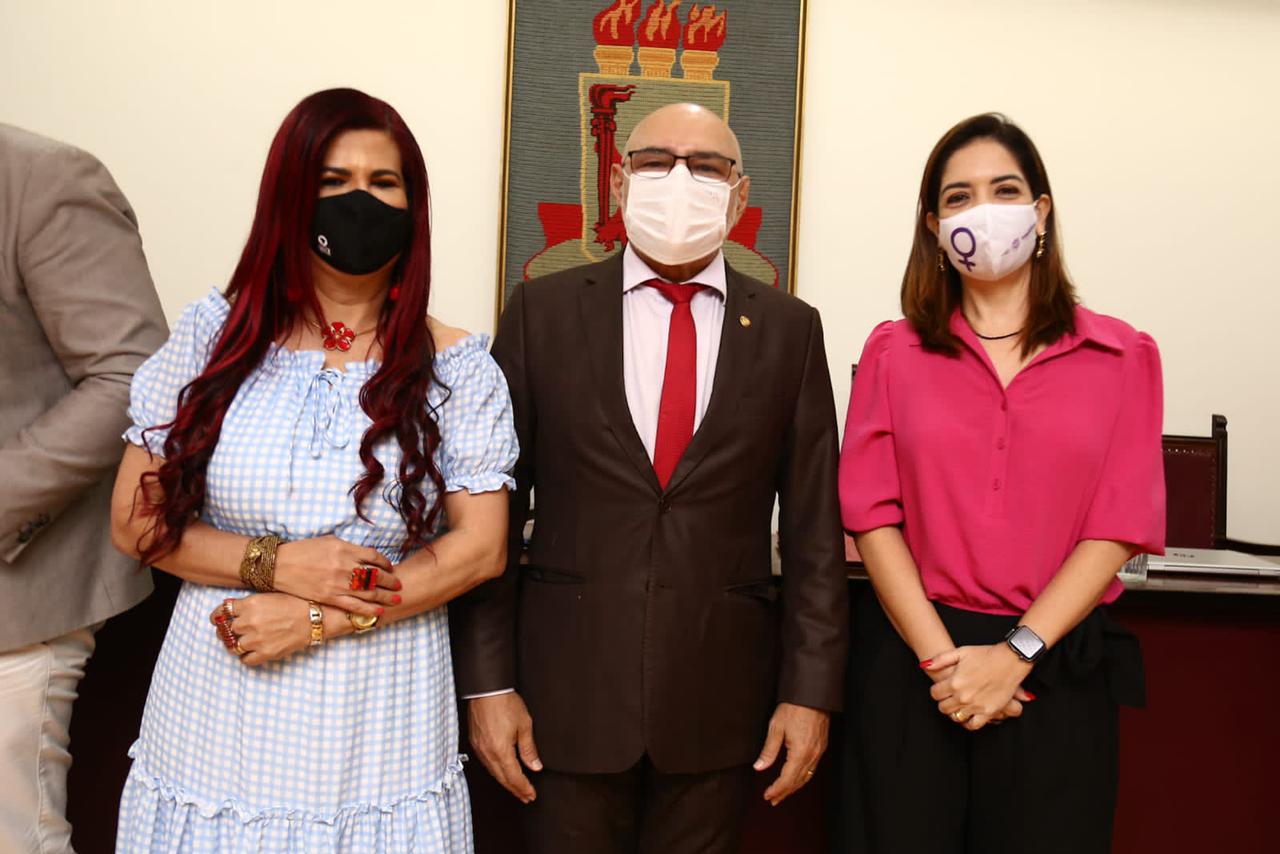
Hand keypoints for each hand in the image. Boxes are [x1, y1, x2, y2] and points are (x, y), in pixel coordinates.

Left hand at [210, 593, 310, 666]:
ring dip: (235, 644)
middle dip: (227, 631)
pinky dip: (246, 657)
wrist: (315, 617)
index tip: (216, 620)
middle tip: (232, 632)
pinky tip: (252, 651)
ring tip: (243, 642)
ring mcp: (256, 639)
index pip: (221, 612)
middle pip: (226, 630)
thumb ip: (249, 602)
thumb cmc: (295, 603)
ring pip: (233, 647)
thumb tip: (231, 608)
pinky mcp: (265, 653)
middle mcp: (249, 622)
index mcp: (250, 604)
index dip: (217, 616)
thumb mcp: (269, 595)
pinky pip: (245, 660)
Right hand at [273, 535, 399, 616]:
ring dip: (385, 596)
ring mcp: (338, 583)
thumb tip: (366, 554)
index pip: (374, 557)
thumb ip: (349, 548)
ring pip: (369, 592)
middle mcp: (344, 566)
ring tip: (396, 599)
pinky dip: (368, 609)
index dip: (385, 563)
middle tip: (399, 585)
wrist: (280, 565)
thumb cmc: (304, 550)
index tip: (390, 568)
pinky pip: (353, 605)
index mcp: (345, 549)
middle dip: (390, 581)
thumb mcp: (329, 541)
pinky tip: (378, 611)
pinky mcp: (329, 597)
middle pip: (375, 575)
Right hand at [468, 692, 541, 803]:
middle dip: (515, 789)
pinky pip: (486, 763)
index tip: (531, 795)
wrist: (486, 689)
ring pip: (493, 773)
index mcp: (501, 751)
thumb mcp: (524, 725)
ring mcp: (479, 749)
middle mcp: (487, 753)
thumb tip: (535, 766)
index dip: (524, 788)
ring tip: (516, 787)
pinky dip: (496, 771)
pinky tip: (502, 772)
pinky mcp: (475, 742)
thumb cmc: (505, 703)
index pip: (514, 777)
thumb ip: (529, 749)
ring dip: (505, 782)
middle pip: (502, 779)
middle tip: (525, 797)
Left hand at [753, 703, 828, 805]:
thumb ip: (768, 751)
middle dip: (785, 792)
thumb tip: (759, 767)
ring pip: (807, 777)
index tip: (767, 796)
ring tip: (783, 794)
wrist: (812, 695)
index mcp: (800, 753)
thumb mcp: (776, 728)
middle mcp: (812, 755)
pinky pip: (812, 769)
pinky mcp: (821, 747)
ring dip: (794, 787)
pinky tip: (796, 778)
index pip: (787, 779)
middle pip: (797, 781)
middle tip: (773, 800)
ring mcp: (818, 752)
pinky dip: (803, 777)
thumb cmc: (794, 708)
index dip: (776, 789)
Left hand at [925, 645, 1035, 730]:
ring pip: (955, 717)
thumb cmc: (985, 654)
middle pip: (943, 707)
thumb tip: (925, 665)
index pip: (935, 694)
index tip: (941, 688)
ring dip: (954, 712)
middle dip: (944, 702)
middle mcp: (963, 696)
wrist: (1009, 660)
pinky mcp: (989, 712)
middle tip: (949, 697)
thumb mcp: (960, 652)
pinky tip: (968, 715)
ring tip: (958, 705)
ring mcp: (976, 706)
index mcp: (954, 682)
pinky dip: (968, 722)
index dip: (937, 691)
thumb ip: (941, 659)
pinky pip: (973, 725)